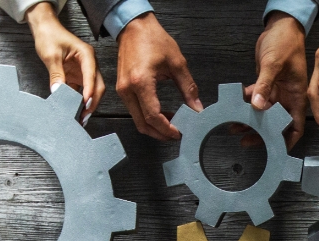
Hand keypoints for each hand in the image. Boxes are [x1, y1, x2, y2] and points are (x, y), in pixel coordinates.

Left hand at [26, 2, 103, 125]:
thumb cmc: (49, 35)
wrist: (44, 28)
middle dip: (92, 102)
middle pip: (97, 86)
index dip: (89, 91)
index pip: (92, 76)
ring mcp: (84, 70)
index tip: (85, 104)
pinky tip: (73, 109)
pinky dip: (78, 100)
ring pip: (91, 90)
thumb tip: (58, 92)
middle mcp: (89, 63)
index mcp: (86, 55)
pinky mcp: (77, 75)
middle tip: (84, 116)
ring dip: (87, 104)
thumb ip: (56, 74)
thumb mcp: (51, 56)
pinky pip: (81, 90)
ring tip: (80, 117)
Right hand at [116, 12, 201, 139]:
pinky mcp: (122, 89)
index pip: (153, 116)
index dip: (167, 129)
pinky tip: (161, 113)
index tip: (179, 132)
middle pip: (142, 124)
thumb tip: (196, 108)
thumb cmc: (152, 39)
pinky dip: (147, 117)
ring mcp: (122, 91)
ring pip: (137, 120)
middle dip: (160, 133)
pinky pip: (134, 111)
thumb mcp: (177, 63)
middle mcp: (128, 89)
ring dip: (153, 126)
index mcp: (141, 82)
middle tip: (175, 134)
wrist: (134, 27)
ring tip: (171, 124)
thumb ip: (188, 88)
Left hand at [246, 12, 307, 149]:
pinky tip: (234, 107)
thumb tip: (257, 106)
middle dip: (262, 133)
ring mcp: (276, 91)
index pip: (295, 126)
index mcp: (297, 95)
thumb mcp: (274, 64)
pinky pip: (254, 98)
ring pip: (262, 113)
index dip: (287, 140)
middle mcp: (287, 97)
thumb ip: (264, 86)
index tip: (275, 150)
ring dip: (249, 120)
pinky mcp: (265, 84)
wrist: (280, 26)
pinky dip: (245, 104)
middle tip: (246, 140)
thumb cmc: (286, 42)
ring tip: (234, 127)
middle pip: (276, 123)